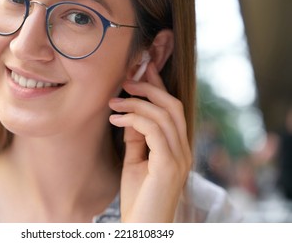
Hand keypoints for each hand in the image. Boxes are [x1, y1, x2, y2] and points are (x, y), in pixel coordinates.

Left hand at [109, 62, 191, 221]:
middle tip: (125, 80)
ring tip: (114, 102)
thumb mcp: (135, 162)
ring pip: (164, 115)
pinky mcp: (169, 165)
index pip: (171, 109)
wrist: (144, 227)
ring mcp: (179, 157)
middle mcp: (183, 149)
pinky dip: (134, 120)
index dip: (158, 86)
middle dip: (149, 87)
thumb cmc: (138, 198)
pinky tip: (116, 120)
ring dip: (136, 103)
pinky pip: (154, 131)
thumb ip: (137, 139)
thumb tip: (130, 116)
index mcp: (177, 148)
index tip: (142, 69)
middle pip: (172, 105)